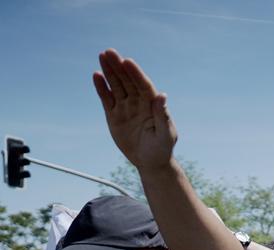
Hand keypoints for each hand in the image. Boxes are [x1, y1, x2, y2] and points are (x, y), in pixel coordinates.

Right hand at [93, 50, 175, 170]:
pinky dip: (102, 88)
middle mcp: (139, 102)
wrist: (150, 161)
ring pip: (116, 86)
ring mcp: (126, 107)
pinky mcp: (114, 114)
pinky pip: (107, 98)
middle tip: (109, 52)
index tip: (128, 61)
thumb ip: (163, 115)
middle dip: (119, 67)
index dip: (136, 73)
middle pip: (128, 81)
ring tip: (102, 56)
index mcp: (153, 105)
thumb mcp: (165, 134)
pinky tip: (96, 75)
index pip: (143, 85)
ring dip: (109, 72)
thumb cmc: (162, 148)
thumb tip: (162, 95)